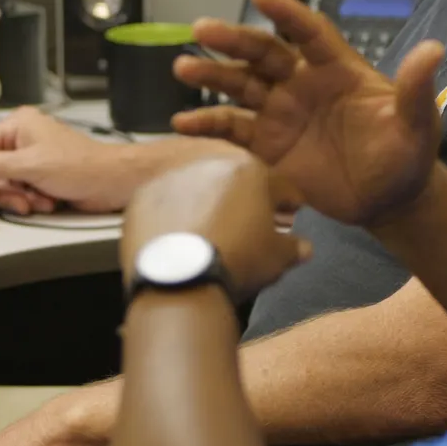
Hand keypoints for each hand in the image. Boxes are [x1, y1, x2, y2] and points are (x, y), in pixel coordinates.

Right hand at [0, 108, 142, 213]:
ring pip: (7, 184)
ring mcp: (34, 158)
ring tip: (39, 199)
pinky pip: (23, 191)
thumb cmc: (80, 165)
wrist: (112, 182)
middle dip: (5, 189)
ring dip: (20, 197)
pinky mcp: (43, 176)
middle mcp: (24, 139)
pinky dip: (32, 200)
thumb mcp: (30, 166)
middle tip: (17, 200)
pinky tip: (48, 200)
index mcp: (19, 125)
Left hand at [122, 155, 311, 301]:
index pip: (278, 185)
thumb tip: (304, 247)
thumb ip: (293, 247)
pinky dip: (172, 218)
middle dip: (243, 201)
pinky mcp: (143, 197)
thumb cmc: (236, 262)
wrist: (179, 282)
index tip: (288, 215)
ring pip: (197, 189)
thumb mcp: (277, 257)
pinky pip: (165, 204)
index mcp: (250, 170)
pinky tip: (178, 241)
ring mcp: (172, 178)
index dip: (286, 203)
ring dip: (205, 205)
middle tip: (246, 227)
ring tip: (208, 236)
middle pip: (234, 181)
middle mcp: (210, 163)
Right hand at [168, 0, 446, 225]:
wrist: (391, 201)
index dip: (287, 13)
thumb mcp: (417, 123)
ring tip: (183, 67)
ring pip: (242, 86)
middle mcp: (304, 83)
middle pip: (264, 54)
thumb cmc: (407, 155)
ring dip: (213, 75)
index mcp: (338, 69)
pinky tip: (183, 122)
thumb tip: (433, 49)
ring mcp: (283, 112)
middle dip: (234, 40)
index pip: (308, 32)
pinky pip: (234, 129)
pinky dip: (209, 124)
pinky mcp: (269, 145)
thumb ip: (416, 88)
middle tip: (202, 28)